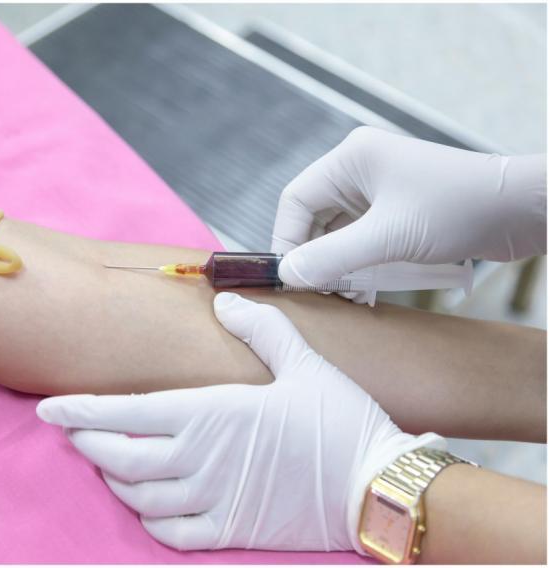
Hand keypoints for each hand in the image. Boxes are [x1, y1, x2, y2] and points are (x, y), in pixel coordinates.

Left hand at [36, 292, 442, 551]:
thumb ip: (260, 326)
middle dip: (87, 442)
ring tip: (106, 462)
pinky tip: (144, 504)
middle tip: (73, 431)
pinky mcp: (228, 531)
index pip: (125, 411)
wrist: (376, 485)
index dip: (80, 411)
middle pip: (117, 456)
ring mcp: (210, 499)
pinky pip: (168, 533)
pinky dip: (146, 519)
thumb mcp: (303, 361)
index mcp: (210, 412)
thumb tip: (225, 300)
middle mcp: (199, 458)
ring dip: (112, 479)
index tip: (48, 409)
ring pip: (136, 496)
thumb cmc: (339, 420)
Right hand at [273, 126, 544, 287]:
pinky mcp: (398, 210)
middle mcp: (361, 169)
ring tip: (347, 294)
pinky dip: (360, 263)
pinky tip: (365, 289)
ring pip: (338, 232)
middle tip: (319, 291)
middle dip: (315, 257)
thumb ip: (332, 257)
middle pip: (315, 218)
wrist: (522, 211)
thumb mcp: (388, 238)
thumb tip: (287, 274)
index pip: (296, 200)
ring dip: (339, 265)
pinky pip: (362, 239)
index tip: (289, 276)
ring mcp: (381, 190)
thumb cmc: (458, 209)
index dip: (286, 239)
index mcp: (352, 159)